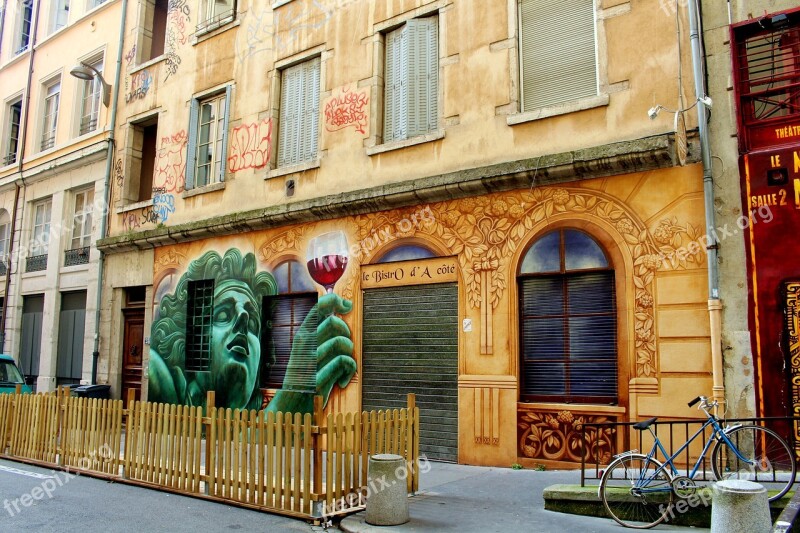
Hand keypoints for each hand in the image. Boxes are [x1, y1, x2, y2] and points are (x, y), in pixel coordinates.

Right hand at [266, 293, 354, 413]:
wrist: (289, 410)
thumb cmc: (306, 379)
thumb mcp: (310, 353)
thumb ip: (323, 336)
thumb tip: (341, 313)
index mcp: (302, 335)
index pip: (317, 307)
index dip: (335, 301)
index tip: (347, 306)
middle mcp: (303, 345)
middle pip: (334, 322)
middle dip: (347, 333)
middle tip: (345, 348)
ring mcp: (309, 361)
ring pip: (340, 341)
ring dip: (349, 353)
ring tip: (345, 366)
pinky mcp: (316, 378)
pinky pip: (343, 362)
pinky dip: (349, 370)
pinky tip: (342, 381)